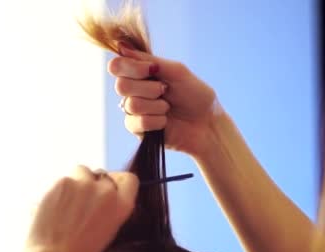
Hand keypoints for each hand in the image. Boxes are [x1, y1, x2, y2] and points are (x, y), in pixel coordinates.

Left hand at [24, 166, 138, 251]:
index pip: (129, 179)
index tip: (108, 187)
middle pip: (103, 175)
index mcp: (122, 206)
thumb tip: (103, 194)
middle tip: (81, 202)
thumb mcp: (109, 231)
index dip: (118, 181)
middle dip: (93, 184)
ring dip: (76, 182)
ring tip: (66, 205)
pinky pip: (64, 179)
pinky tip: (53, 208)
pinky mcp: (64, 182)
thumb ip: (111, 209)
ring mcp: (85, 184)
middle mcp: (107, 191)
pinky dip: (59, 190)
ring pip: (82, 171)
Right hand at [109, 43, 223, 155]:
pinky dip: (157, 121)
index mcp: (140, 73)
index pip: (116, 66)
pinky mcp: (138, 130)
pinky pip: (137, 123)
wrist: (208, 123)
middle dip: (148, 88)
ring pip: (131, 104)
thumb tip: (121, 47)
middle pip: (121, 85)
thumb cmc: (195, 95)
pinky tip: (166, 122)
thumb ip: (148, 60)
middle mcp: (134, 91)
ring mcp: (135, 111)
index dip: (130, 67)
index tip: (152, 70)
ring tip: (168, 108)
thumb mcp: (176, 71)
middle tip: (165, 91)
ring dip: (156, 105)